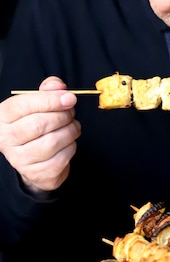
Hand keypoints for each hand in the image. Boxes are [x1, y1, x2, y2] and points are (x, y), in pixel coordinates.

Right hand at [0, 76, 80, 193]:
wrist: (32, 156)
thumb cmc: (35, 123)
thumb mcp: (37, 103)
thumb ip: (48, 90)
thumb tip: (60, 87)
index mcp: (3, 117)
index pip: (24, 105)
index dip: (51, 100)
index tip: (70, 98)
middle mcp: (6, 139)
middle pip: (39, 124)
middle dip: (63, 115)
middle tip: (70, 112)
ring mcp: (20, 159)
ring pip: (53, 142)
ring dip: (70, 131)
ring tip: (71, 126)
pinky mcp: (36, 173)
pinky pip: (61, 158)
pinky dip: (71, 147)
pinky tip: (67, 143)